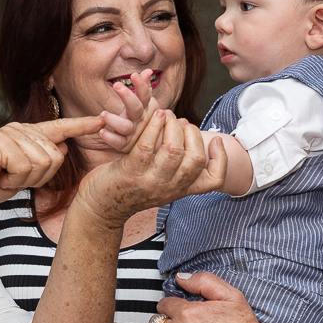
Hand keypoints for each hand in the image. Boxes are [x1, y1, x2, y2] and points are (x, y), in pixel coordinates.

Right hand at [0, 116, 103, 204]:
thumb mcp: (24, 174)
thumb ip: (43, 160)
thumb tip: (64, 146)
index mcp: (29, 135)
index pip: (61, 127)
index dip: (82, 125)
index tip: (101, 120)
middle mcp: (22, 130)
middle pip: (56, 156)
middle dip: (40, 177)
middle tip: (16, 179)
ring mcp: (11, 134)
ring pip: (43, 162)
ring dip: (27, 179)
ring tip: (8, 177)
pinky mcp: (1, 143)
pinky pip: (26, 167)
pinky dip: (15, 180)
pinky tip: (1, 177)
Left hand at [78, 109, 226, 227]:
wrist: (101, 208)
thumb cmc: (131, 188)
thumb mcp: (161, 181)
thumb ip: (177, 166)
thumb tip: (189, 134)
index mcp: (181, 190)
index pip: (214, 180)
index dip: (221, 158)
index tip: (215, 140)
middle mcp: (169, 188)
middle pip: (195, 158)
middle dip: (191, 133)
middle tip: (180, 122)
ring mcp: (150, 182)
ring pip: (173, 150)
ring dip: (171, 126)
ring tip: (166, 115)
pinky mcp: (130, 173)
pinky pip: (147, 145)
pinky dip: (154, 125)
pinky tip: (154, 116)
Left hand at [99, 70, 161, 152]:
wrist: (152, 145)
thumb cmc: (145, 120)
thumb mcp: (146, 104)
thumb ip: (144, 87)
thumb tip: (148, 71)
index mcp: (146, 108)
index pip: (145, 95)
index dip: (141, 85)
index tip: (134, 75)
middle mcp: (140, 120)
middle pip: (136, 108)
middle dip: (127, 96)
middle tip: (116, 85)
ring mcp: (132, 133)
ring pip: (125, 127)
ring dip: (114, 120)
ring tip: (102, 114)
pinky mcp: (124, 145)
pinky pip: (118, 142)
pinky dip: (110, 138)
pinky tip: (101, 132)